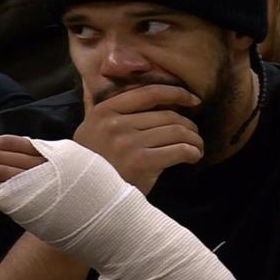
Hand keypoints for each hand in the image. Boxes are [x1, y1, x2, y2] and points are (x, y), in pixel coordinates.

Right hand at [74, 83, 203, 194]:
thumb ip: (105, 109)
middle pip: (168, 115)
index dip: (176, 93)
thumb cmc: (90, 163)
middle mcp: (116, 124)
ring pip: (176, 131)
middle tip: (194, 133)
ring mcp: (128, 143)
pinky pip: (178, 150)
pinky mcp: (141, 163)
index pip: (149, 93)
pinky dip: (192, 152)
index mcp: (105, 111)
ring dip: (194, 139)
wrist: (82, 195)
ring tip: (197, 146)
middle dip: (189, 124)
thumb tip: (117, 85)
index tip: (193, 100)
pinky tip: (193, 157)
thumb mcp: (90, 129)